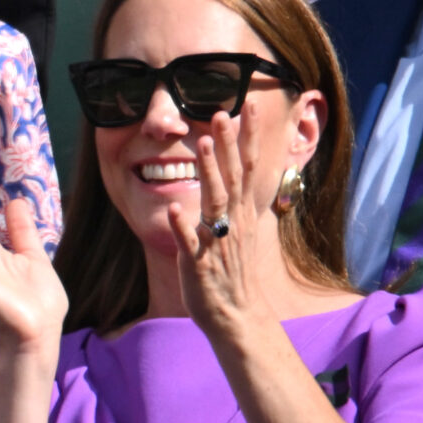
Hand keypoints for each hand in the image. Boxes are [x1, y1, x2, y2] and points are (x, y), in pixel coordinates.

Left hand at [169, 113, 276, 346]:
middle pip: (233, 176)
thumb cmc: (231, 271)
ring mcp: (217, 242)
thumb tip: (233, 171)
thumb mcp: (238, 229)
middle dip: (227, 144)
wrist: (237, 316)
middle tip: (220, 113)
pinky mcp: (200, 263)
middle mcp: (233, 222)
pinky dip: (183, 225)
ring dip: (207, 171)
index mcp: (241, 213)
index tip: (247, 107)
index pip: (247, 167)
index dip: (247, 137)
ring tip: (200, 143)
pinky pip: (190, 242)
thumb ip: (234, 199)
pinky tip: (174, 208)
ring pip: (213, 201)